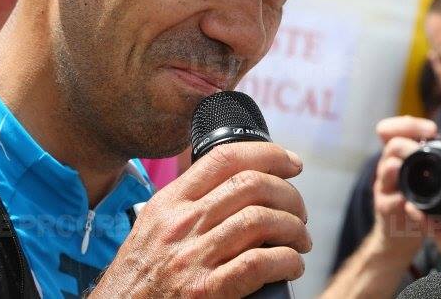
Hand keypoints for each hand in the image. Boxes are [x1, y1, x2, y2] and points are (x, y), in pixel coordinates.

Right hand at [91, 142, 310, 297]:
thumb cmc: (140, 276)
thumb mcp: (154, 226)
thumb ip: (188, 204)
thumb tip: (234, 184)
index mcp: (170, 202)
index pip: (224, 159)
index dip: (267, 154)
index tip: (291, 163)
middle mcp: (180, 224)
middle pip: (250, 185)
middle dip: (288, 194)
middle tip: (299, 212)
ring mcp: (192, 257)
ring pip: (259, 220)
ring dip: (293, 229)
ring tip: (300, 241)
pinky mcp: (204, 292)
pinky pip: (257, 264)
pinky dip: (286, 261)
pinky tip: (291, 266)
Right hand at [372, 116, 438, 257]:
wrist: (404, 231)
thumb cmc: (423, 197)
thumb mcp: (433, 170)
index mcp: (402, 154)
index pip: (395, 128)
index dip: (410, 125)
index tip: (432, 129)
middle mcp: (391, 165)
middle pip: (390, 142)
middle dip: (406, 142)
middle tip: (422, 145)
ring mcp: (386, 187)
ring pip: (385, 169)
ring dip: (392, 166)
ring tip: (399, 166)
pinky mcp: (385, 209)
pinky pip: (387, 202)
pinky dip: (396, 201)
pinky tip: (406, 202)